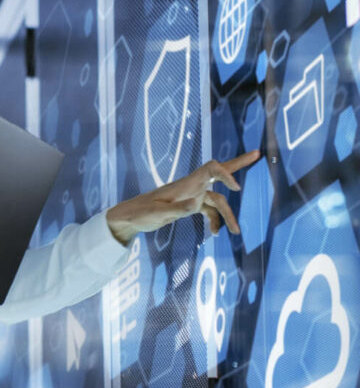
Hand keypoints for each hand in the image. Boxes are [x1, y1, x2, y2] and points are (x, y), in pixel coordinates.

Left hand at [105, 150, 260, 245]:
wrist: (130, 218)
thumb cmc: (141, 213)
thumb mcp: (158, 214)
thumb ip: (177, 210)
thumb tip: (196, 206)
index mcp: (185, 184)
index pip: (210, 169)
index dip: (225, 173)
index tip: (235, 188)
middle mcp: (191, 187)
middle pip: (218, 172)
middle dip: (238, 164)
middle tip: (257, 153)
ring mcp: (191, 196)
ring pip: (217, 201)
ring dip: (227, 215)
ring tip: (236, 232)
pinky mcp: (188, 205)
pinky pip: (208, 210)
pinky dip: (214, 220)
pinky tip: (214, 233)